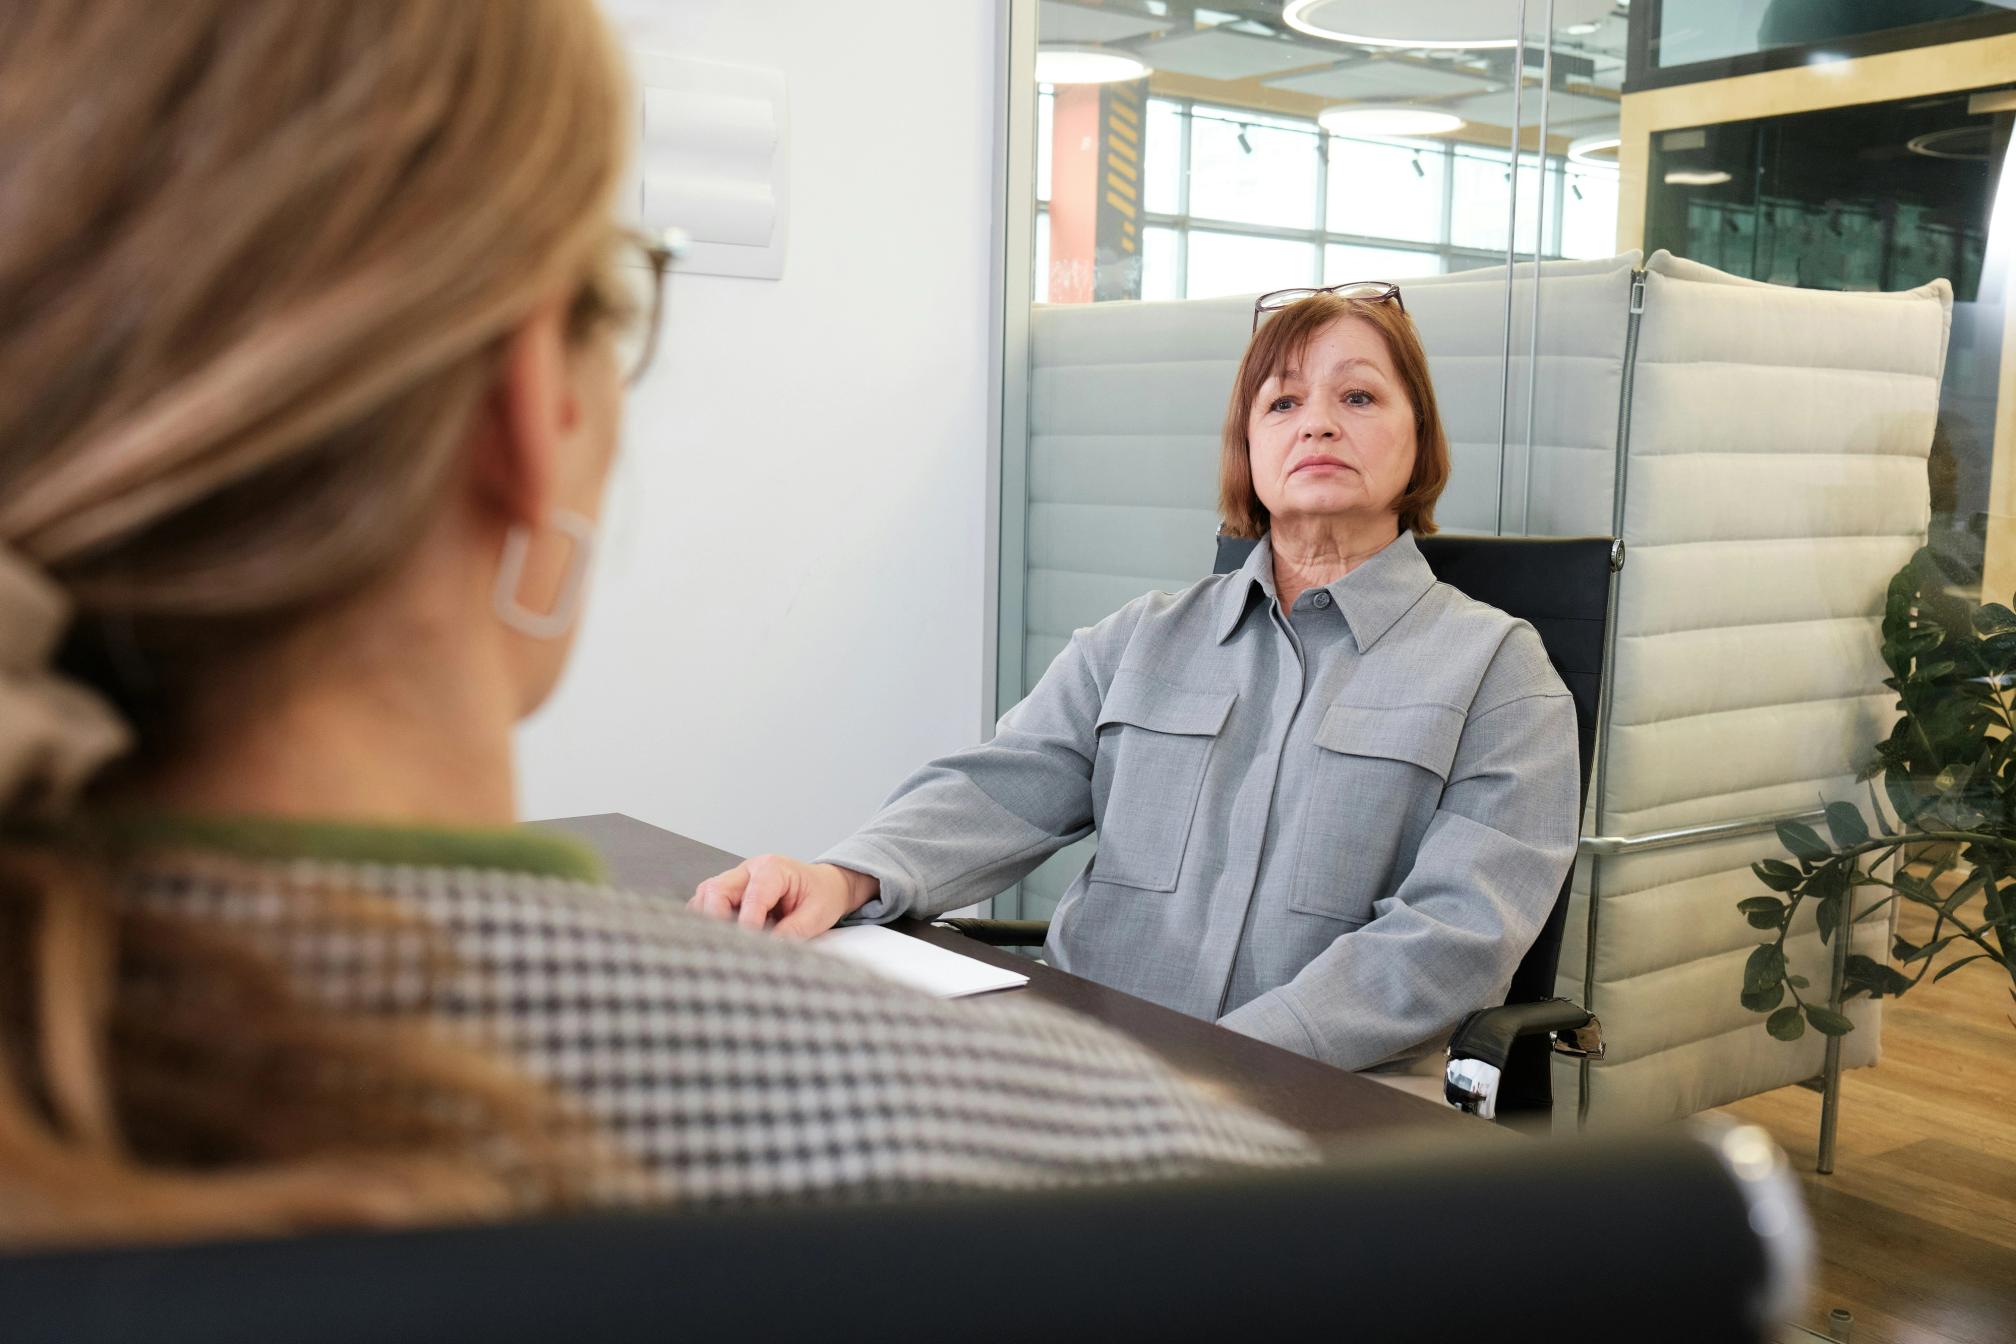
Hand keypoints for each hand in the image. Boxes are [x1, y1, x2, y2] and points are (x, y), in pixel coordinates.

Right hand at [688, 855, 877, 938]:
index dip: (748, 924)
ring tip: (724, 943)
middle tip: (729, 946)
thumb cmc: (822, 895)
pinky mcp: (730, 892)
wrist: (825, 886)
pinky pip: (707, 903)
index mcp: (773, 868)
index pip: (752, 896)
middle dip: (716, 919)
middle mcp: (749, 869)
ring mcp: (736, 879)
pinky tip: (721, 938)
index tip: (749, 946)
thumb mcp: (817, 914)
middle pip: (716, 889)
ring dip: (709, 920)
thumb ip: (794, 931)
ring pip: (706, 895)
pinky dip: (708, 920)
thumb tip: (770, 948)